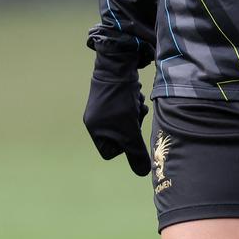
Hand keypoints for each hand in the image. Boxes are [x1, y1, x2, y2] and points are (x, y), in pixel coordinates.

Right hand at [83, 50, 150, 175]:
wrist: (117, 64)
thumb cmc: (120, 99)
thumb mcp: (129, 129)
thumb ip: (136, 152)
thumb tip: (143, 173)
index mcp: (95, 128)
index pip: (110, 152)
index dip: (124, 147)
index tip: (131, 135)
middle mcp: (97, 117)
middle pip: (122, 135)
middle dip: (133, 127)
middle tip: (136, 116)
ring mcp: (105, 104)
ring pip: (128, 120)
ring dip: (136, 114)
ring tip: (137, 103)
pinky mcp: (115, 92)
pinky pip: (128, 106)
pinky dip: (135, 102)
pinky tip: (137, 94)